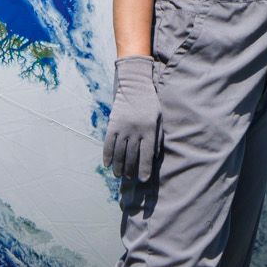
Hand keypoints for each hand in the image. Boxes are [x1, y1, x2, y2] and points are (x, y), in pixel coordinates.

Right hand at [103, 56, 162, 184]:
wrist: (134, 86)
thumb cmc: (150, 104)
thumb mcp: (159, 120)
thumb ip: (157, 138)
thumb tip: (154, 157)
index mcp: (149, 130)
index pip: (147, 155)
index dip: (144, 169)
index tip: (143, 179)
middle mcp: (135, 131)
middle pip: (131, 156)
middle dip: (130, 170)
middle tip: (129, 178)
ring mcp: (123, 128)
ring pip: (119, 152)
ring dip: (118, 166)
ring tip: (118, 174)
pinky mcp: (113, 125)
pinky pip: (108, 143)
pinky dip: (107, 155)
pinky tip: (107, 164)